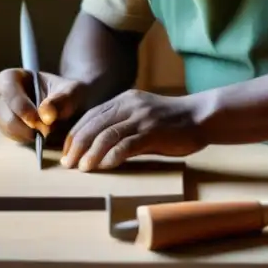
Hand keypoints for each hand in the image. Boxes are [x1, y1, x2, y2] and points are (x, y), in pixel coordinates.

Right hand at [0, 68, 85, 143]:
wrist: (76, 110)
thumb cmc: (72, 95)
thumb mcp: (74, 92)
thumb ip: (62, 100)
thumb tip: (45, 115)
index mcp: (14, 77)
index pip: (6, 85)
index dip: (18, 103)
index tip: (35, 119)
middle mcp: (4, 96)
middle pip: (1, 110)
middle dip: (21, 125)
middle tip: (45, 132)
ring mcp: (5, 114)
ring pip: (5, 127)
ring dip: (26, 135)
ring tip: (48, 134)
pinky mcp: (11, 131)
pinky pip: (13, 139)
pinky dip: (28, 142)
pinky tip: (43, 139)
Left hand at [61, 89, 207, 171]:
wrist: (201, 116)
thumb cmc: (171, 122)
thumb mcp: (142, 117)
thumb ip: (122, 127)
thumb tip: (98, 149)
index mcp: (125, 100)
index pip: (91, 116)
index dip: (75, 134)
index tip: (66, 151)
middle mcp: (130, 105)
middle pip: (94, 125)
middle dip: (77, 145)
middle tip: (68, 163)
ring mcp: (141, 118)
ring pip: (107, 135)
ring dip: (91, 153)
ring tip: (82, 168)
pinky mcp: (153, 131)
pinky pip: (127, 144)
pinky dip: (112, 157)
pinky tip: (105, 167)